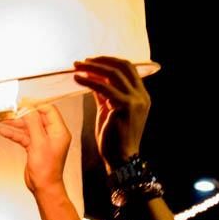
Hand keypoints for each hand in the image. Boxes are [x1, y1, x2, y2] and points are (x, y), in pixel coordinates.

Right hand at [0, 104, 70, 193]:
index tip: (22, 102)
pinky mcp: (35, 148)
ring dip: (16, 124)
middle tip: (10, 110)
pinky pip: (24, 137)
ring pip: (29, 127)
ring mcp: (43, 141)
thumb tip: (28, 107)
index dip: (35, 105)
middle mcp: (53, 135)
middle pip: (37, 118)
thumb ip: (33, 122)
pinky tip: (4, 131)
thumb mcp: (39, 142)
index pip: (49, 110)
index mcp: (59, 131)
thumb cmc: (46, 168)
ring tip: (3, 119)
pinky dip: (15, 134)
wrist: (43, 186)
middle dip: (23, 114)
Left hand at [73, 57, 150, 172]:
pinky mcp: (125, 106)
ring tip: (77, 67)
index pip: (128, 69)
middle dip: (100, 60)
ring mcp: (135, 100)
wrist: (121, 158)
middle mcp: (141, 96)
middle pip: (122, 66)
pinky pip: (104, 88)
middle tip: (82, 62)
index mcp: (141, 96)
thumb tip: (94, 79)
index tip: (92, 61)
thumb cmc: (114, 138)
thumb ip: (104, 95)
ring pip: (113, 73)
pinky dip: (89, 81)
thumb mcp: (109, 111)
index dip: (109, 61)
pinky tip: (78, 79)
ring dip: (92, 68)